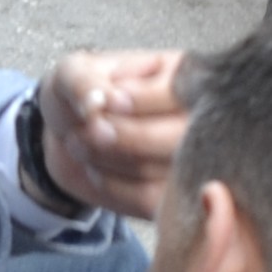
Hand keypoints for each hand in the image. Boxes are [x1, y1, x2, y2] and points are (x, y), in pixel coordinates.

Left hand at [36, 49, 188, 219]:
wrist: (70, 135)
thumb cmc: (84, 94)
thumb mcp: (73, 73)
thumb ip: (84, 81)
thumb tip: (104, 100)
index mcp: (185, 76)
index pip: (181, 90)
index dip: (141, 99)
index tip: (105, 102)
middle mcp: (201, 118)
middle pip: (180, 135)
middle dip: (123, 135)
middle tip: (87, 128)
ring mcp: (193, 160)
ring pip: (161, 167)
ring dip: (109, 158)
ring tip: (80, 142)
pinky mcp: (175, 195)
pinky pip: (151, 198)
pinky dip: (113, 186)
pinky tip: (95, 170)